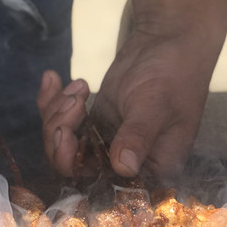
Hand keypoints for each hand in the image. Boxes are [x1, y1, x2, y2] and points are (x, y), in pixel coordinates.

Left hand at [39, 18, 224, 178]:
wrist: (170, 43)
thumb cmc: (174, 75)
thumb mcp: (156, 105)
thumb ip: (138, 136)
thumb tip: (124, 167)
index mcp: (148, 169)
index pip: (100, 184)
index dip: (73, 164)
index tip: (66, 133)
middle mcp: (123, 163)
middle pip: (70, 164)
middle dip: (60, 132)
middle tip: (74, 101)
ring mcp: (104, 142)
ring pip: (61, 142)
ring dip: (57, 113)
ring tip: (79, 86)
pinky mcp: (93, 122)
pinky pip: (61, 121)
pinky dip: (52, 100)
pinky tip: (53, 77)